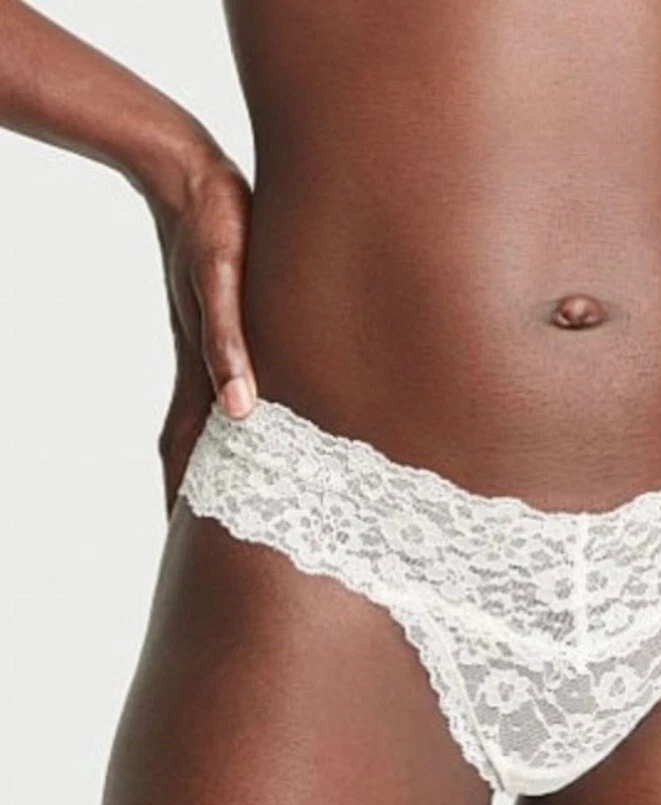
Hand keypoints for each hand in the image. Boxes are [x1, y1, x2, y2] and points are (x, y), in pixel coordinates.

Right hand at [147, 144, 257, 515]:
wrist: (191, 177)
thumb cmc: (214, 223)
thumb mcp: (222, 279)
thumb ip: (229, 342)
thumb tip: (241, 409)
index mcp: (204, 365)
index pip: (189, 448)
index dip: (187, 493)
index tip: (186, 536)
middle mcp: (204, 365)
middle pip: (194, 444)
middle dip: (201, 490)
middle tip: (210, 535)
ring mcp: (209, 349)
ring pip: (209, 420)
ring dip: (215, 460)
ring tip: (227, 496)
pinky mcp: (220, 328)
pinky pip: (220, 386)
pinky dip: (226, 419)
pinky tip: (240, 425)